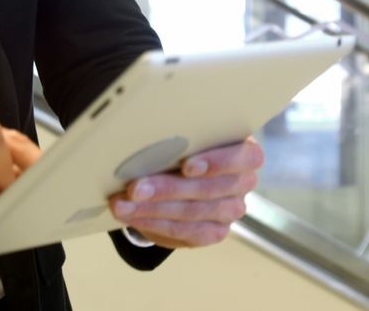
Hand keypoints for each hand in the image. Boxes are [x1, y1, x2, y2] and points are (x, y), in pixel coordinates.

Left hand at [109, 137, 262, 247]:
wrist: (184, 177)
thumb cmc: (186, 146)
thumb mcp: (187, 136)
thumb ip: (179, 138)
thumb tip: (142, 141)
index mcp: (246, 151)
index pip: (245, 158)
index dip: (216, 162)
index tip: (186, 166)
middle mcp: (243, 182)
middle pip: (208, 189)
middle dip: (166, 189)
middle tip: (134, 188)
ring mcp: (232, 210)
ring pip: (192, 212)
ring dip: (152, 209)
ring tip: (122, 204)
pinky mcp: (215, 232)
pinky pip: (184, 232)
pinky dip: (153, 223)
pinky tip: (133, 217)